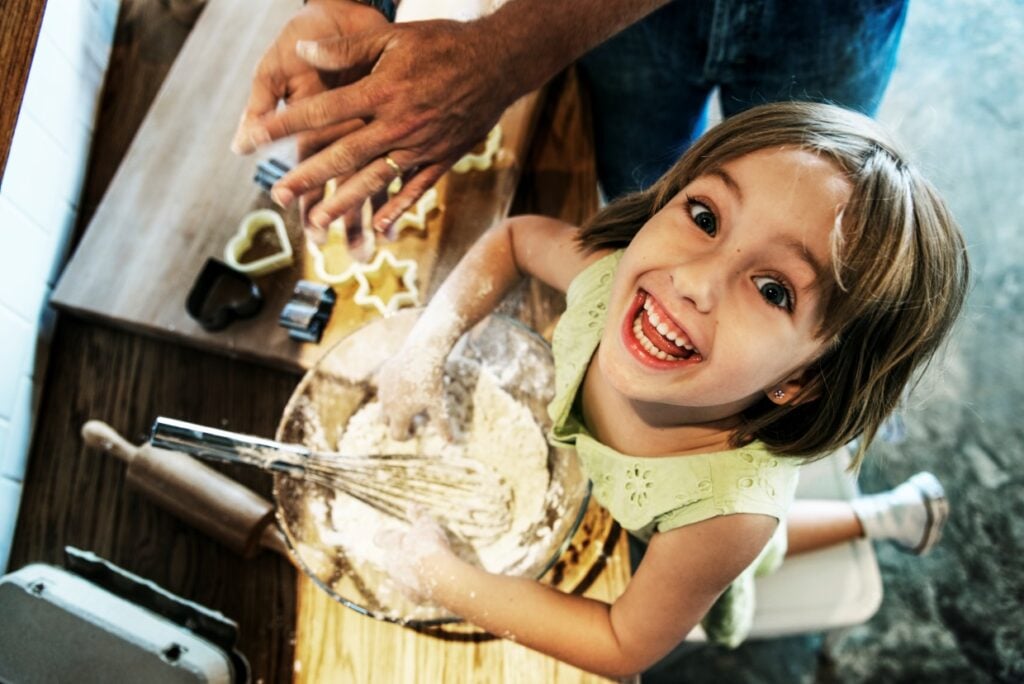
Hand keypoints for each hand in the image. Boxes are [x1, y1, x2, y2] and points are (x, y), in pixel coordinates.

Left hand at [232, 17, 516, 235]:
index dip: (285, 123)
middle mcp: (398, 124)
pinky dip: (397, 210)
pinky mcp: (442, 159)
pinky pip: (415, 190)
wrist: (500, 62)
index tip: (254, 136)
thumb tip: (304, 50)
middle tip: (276, 195)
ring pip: (375, 180)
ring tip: (317, 222)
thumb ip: (348, 48)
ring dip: (345, 203)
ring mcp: (421, 146)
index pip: (322, 110)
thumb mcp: (393, 37)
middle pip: (343, 155)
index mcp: (381, 90)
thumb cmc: (443, 44)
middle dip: (307, 177)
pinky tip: (378, 228)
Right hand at [375, 346, 449, 440]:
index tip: (416, 431)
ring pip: (383, 403)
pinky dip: (393, 391)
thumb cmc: (432, 382)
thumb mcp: (439, 405)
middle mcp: (386, 403)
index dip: (406, 436)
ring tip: (411, 401)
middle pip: (384, 422)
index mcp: (398, 414)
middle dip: (396, 423)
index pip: (396, 435)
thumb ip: (442, 425)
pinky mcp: (383, 374)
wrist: (422, 354)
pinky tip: (409, 384)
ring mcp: (383, 388)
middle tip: (413, 418)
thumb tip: (451, 442)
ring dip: (394, 407)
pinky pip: (385, 387)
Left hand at [375, 512, 452, 602]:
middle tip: (419, 550)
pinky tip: (433, 582)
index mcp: (391, 546)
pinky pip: (414, 590)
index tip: (385, 534)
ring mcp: (400, 583)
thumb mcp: (426, 525)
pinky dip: (421, 586)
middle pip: (393, 559)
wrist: (439, 578)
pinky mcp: (412, 596)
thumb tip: (410, 503)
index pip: (382, 539)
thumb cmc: (431, 547)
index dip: (385, 536)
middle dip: (403, 555)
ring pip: (402, 576)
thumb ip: (417, 515)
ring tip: (430, 567)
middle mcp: (391, 566)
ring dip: (412, 572)